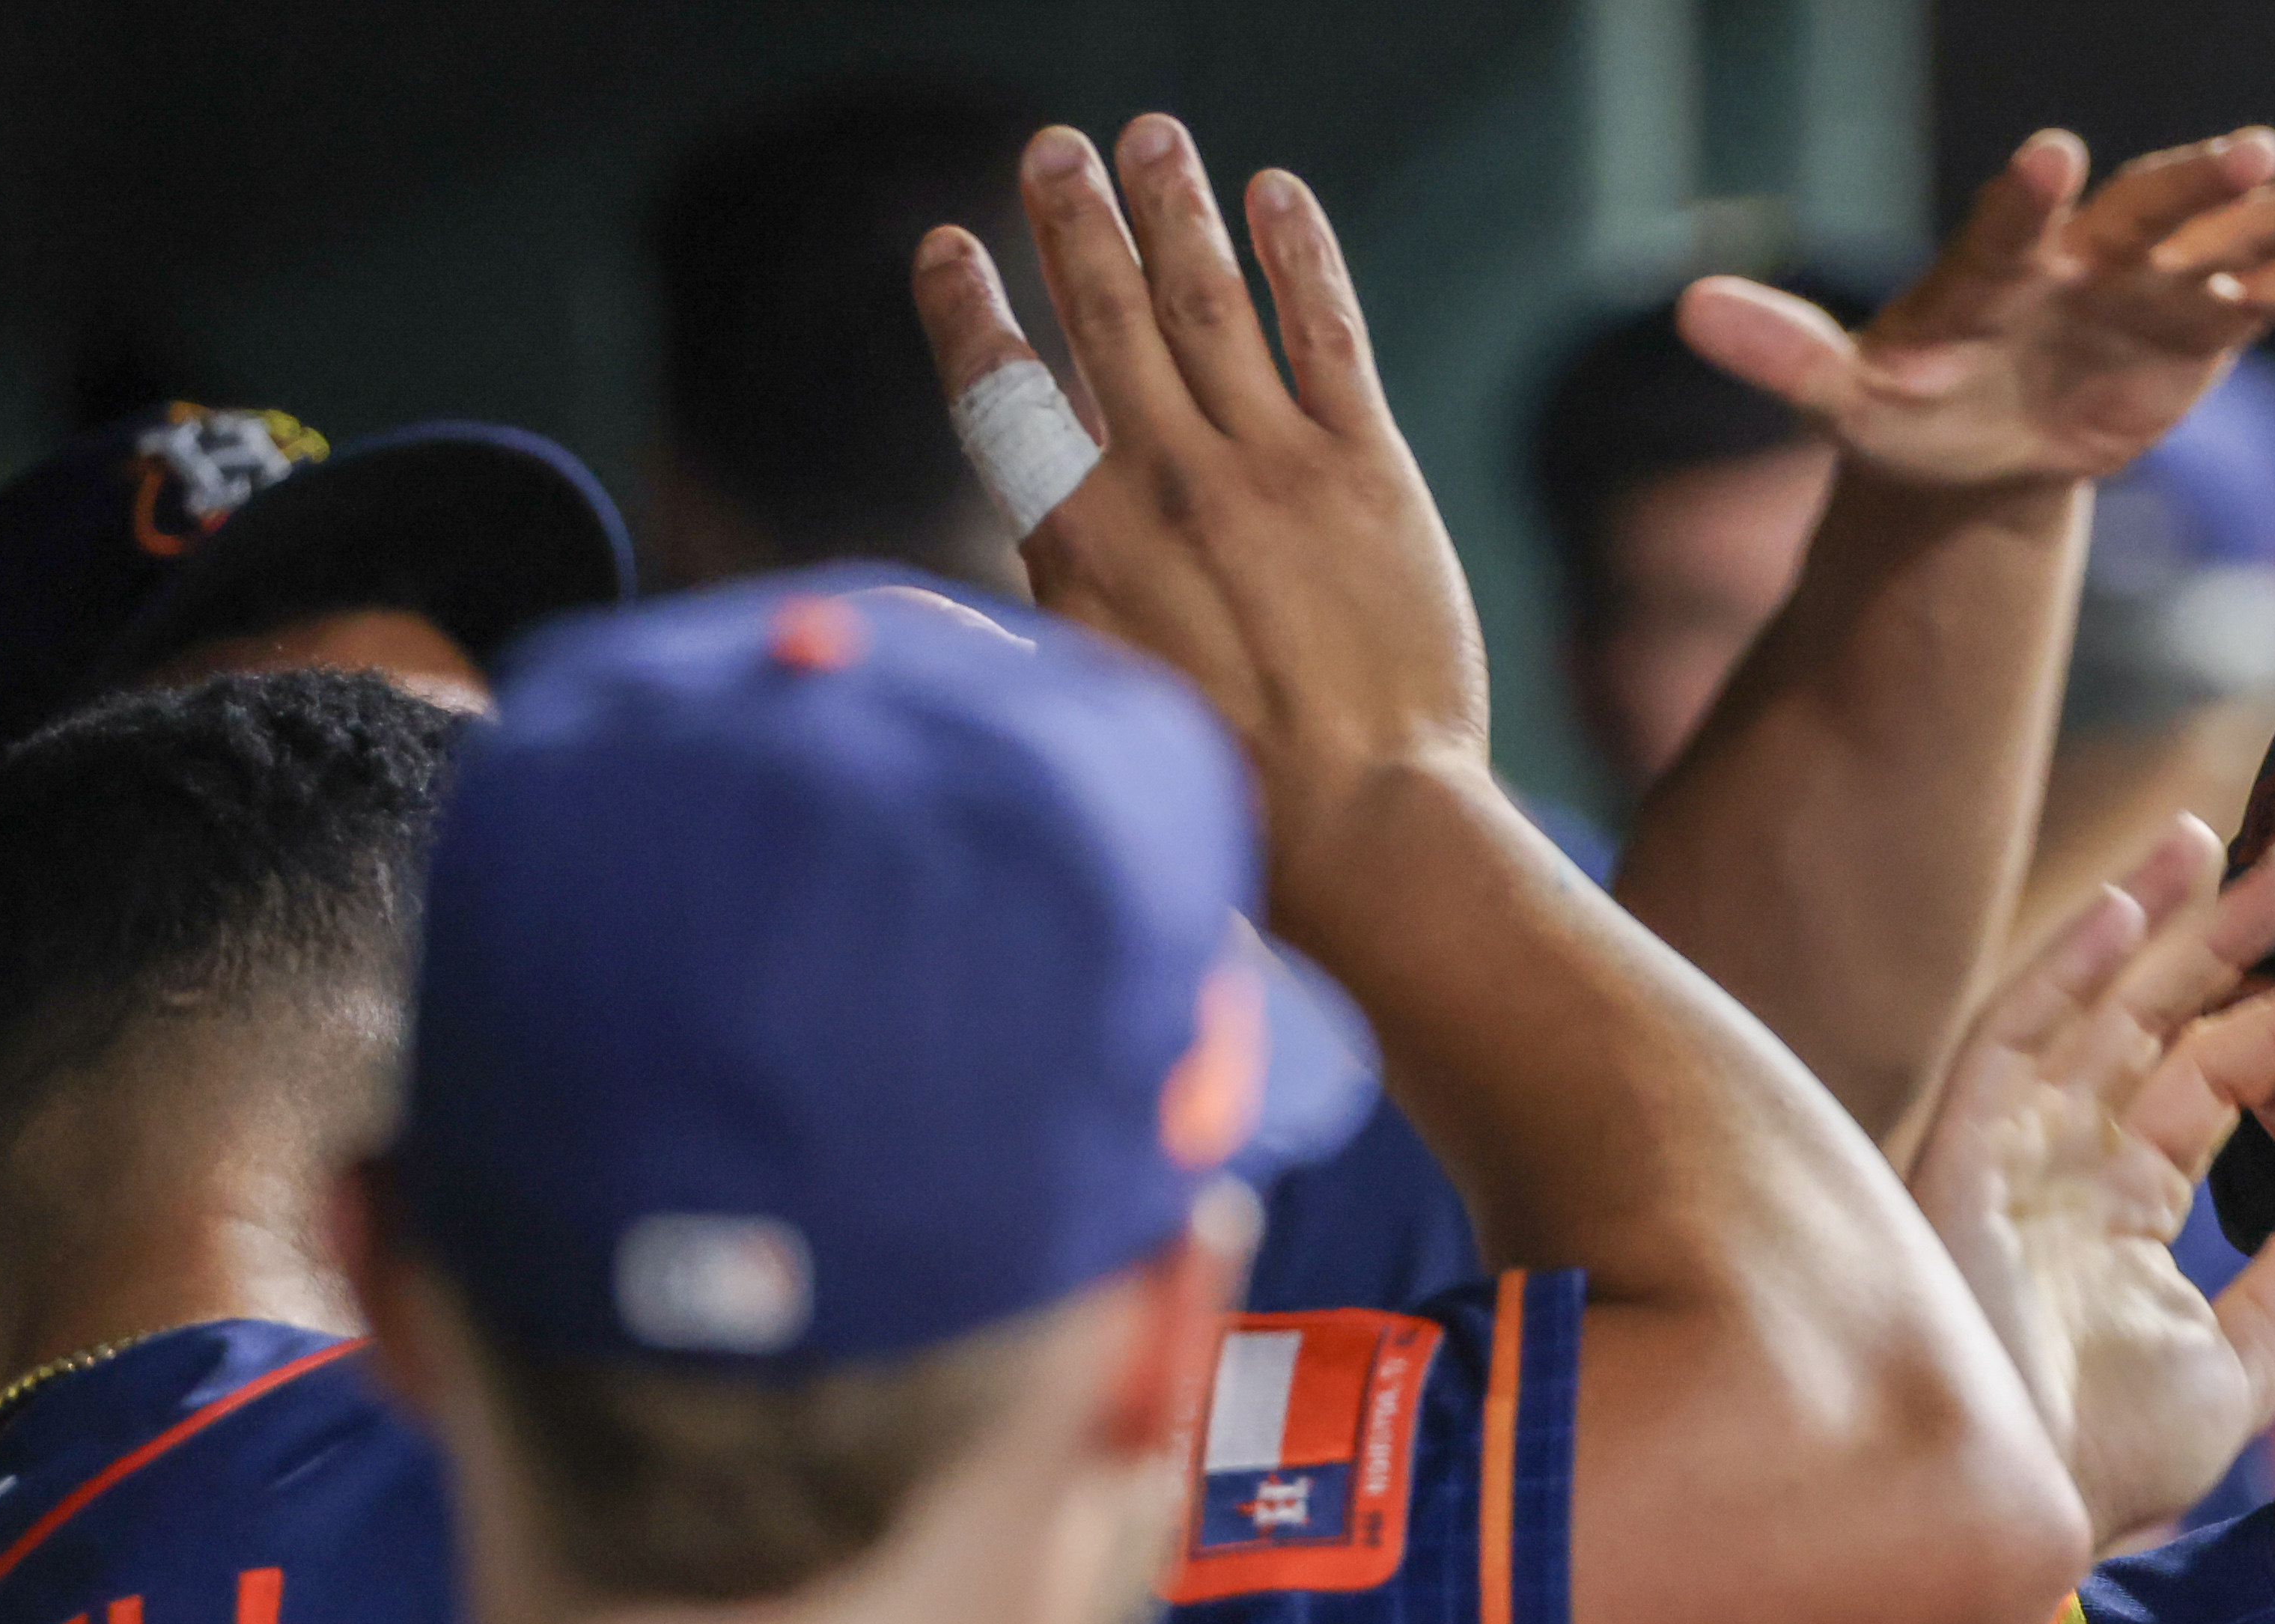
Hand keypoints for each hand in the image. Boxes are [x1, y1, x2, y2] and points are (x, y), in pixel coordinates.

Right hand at [913, 118, 1488, 839]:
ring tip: (1150, 137)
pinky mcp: (1369, 475)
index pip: (1000, 392)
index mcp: (1076, 546)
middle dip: (1073, 221)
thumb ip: (1008, 632)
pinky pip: (1325, 333)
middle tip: (1055, 151)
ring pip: (1206, 300)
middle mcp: (1162, 485)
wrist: (1365, 835)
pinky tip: (1277, 195)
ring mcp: (1269, 469)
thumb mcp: (1081, 715)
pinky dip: (1299, 254)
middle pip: (1102, 317)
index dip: (969, 311)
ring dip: (1172, 207)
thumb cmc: (1224, 807)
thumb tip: (905, 604)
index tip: (949, 248)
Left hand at [1678, 126, 2274, 490]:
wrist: (1981, 434)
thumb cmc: (1912, 405)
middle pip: (2151, 211)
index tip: (2049, 159)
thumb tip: (1683, 307)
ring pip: (2241, 240)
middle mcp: (2092, 253)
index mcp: (2001, 266)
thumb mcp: (1838, 394)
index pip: (2012, 226)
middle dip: (2194, 186)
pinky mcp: (2213, 328)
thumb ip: (1777, 349)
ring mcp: (2162, 285)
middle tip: (2244, 152)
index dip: (2025, 200)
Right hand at [1910, 817, 2274, 1547]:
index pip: (2208, 1089)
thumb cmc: (2111, 1468)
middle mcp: (2065, 1170)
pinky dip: (2060, 974)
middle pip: (2148, 1028)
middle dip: (2217, 947)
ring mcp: (2011, 1159)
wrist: (2020, 1521)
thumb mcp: (2247, 1361)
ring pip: (2082, 1011)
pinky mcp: (1960, 1162)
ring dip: (2141, 926)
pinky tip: (2121, 910)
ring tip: (2210, 846)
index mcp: (2124, 1214)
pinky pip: (2009, 1044)